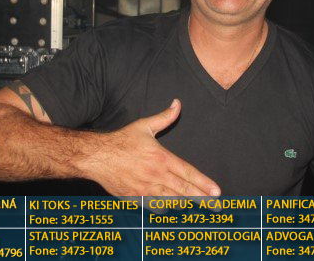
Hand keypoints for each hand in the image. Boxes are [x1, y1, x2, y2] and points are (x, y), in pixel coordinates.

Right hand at [84, 99, 220, 197]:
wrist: (96, 157)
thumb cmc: (121, 141)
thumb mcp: (144, 126)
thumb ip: (164, 117)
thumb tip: (177, 104)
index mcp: (161, 158)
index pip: (188, 173)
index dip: (204, 183)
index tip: (217, 192)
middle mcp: (156, 175)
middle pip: (184, 191)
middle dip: (203, 199)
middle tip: (217, 206)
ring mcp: (145, 189)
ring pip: (171, 201)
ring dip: (187, 205)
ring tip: (201, 210)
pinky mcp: (135, 198)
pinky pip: (154, 206)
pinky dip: (165, 209)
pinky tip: (174, 210)